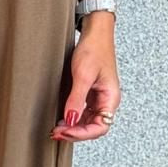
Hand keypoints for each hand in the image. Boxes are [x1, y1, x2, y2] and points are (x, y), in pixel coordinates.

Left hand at [51, 15, 120, 141]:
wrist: (95, 32)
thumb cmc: (94, 49)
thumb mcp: (83, 75)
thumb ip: (77, 99)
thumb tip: (71, 120)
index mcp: (111, 98)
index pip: (100, 127)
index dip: (82, 134)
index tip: (65, 132)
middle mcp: (107, 101)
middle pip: (94, 127)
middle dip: (75, 133)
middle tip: (56, 133)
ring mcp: (99, 98)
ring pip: (88, 122)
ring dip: (73, 127)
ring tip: (57, 129)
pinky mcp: (91, 93)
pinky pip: (84, 112)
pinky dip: (73, 118)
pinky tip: (62, 119)